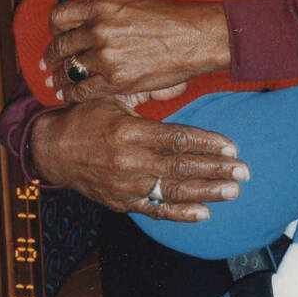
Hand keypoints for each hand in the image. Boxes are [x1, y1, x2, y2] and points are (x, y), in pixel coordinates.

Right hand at [31, 97, 249, 220]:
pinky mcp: (122, 202)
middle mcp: (129, 161)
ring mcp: (126, 185)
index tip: (232, 146)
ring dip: (207, 193)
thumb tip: (180, 82)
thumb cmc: (87, 116)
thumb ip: (147, 90)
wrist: (53, 150)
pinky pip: (155, 210)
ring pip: (173, 192)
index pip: (176, 139)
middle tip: (244, 171)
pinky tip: (205, 213)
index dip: (206, 143)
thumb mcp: (114, 95)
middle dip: (216, 169)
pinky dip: (180, 214)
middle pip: (181, 167)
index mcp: (129, 131)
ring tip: (233, 191)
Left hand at [42, 0, 229, 102]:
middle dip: (52, 55)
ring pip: (70, 69)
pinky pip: (81, 90)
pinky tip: (67, 93)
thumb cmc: (167, 17)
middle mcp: (99, 29)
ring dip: (61, 76)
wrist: (194, 36)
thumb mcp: (130, 1)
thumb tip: (79, 24)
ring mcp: (106, 56)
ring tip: (56, 81)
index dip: (55, 29)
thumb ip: (101, 11)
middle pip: (60, 45)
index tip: (57, 36)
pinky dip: (71, 93)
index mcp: (101, 5)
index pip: (59, 16)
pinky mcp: (116, 80)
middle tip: (48, 62)